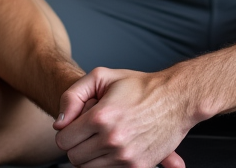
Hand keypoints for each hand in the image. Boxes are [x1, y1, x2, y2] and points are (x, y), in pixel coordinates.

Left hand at [54, 67, 191, 167]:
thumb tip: (59, 123)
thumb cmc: (140, 86)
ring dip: (92, 156)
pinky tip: (115, 147)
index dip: (67, 131)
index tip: (76, 126)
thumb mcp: (102, 76)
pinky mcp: (139, 167)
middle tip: (89, 132)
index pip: (63, 140)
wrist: (177, 98)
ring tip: (104, 137)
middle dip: (77, 145)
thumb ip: (72, 96)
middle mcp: (112, 139)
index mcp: (100, 117)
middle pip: (74, 158)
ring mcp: (126, 156)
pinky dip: (108, 163)